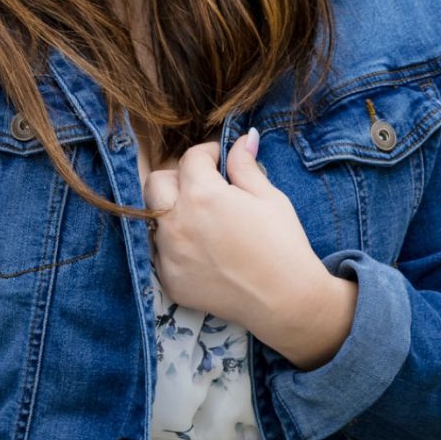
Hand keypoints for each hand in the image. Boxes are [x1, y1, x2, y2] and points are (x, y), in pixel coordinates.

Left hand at [143, 129, 357, 369]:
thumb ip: (245, 165)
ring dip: (174, 212)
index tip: (221, 160)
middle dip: (179, 178)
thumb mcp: (268, 197)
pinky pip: (161, 252)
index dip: (208, 154)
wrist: (286, 301)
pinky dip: (176, 246)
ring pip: (155, 218)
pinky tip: (204, 251)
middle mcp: (176, 222)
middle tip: (206, 187)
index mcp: (201, 195)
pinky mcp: (169, 280)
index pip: (190, 158)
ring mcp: (168, 254)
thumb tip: (243, 138)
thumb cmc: (282, 244)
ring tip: (204, 221)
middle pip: (157, 183)